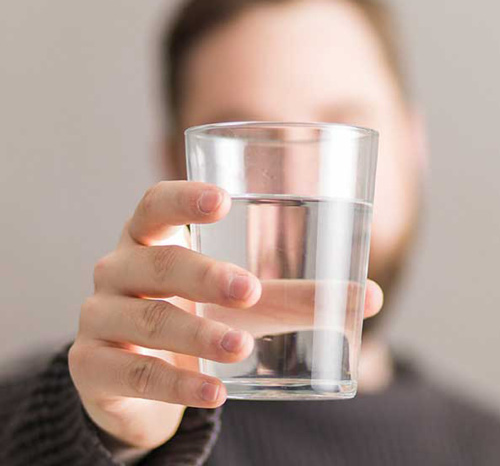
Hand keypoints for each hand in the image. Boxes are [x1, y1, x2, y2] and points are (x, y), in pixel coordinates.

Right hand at [69, 181, 382, 449]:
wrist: (135, 372)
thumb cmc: (192, 314)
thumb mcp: (235, 301)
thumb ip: (292, 296)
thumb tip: (369, 296)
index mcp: (148, 239)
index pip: (155, 205)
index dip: (184, 198)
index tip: (224, 199)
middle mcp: (117, 270)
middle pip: (157, 263)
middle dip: (204, 276)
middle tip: (250, 289)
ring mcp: (99, 318)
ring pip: (148, 321)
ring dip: (197, 335)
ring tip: (240, 349)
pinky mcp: (93, 366)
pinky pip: (135, 374)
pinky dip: (177, 384)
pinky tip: (214, 393)